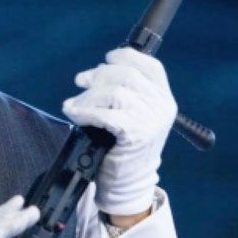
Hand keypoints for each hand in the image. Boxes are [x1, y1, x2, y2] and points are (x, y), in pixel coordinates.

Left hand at [62, 47, 176, 216]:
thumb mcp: (133, 114)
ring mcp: (153, 120)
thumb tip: (97, 71)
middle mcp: (163, 106)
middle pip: (128, 75)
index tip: (106, 58)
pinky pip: (106, 114)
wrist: (129, 182)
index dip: (126, 56)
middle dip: (99, 75)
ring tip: (73, 104)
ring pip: (115, 92)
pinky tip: (74, 114)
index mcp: (164, 97)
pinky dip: (85, 112)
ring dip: (88, 96)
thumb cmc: (124, 146)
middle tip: (80, 81)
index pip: (151, 66)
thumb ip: (125, 91)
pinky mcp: (138, 134)